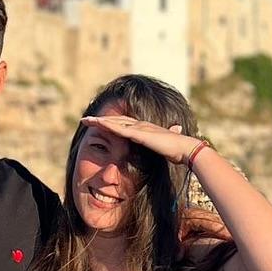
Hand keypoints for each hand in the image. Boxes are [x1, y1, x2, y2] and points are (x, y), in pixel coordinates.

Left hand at [80, 114, 203, 165]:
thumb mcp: (164, 148)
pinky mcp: (139, 134)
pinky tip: (98, 124)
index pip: (124, 123)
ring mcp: (140, 128)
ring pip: (115, 122)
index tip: (100, 123)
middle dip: (101, 120)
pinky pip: (120, 129)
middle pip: (116, 120)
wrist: (185, 149)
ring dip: (100, 121)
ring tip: (86, 120)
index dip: (111, 122)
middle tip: (86, 119)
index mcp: (145, 129)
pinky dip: (108, 126)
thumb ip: (160, 147)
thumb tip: (162, 145)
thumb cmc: (177, 151)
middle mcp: (141, 125)